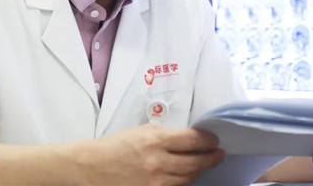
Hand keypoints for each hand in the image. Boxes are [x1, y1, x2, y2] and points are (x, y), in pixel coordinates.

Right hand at [90, 122, 224, 184]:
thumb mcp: (142, 131)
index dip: (209, 140)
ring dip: (197, 171)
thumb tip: (187, 138)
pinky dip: (182, 182)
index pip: (194, 141)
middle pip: (196, 162)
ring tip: (201, 164)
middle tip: (218, 154)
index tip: (215, 140)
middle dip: (211, 158)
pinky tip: (184, 176)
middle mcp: (159, 162)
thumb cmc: (117, 146)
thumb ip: (165, 134)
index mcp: (156, 140)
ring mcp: (156, 182)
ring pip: (188, 178)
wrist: (94, 167)